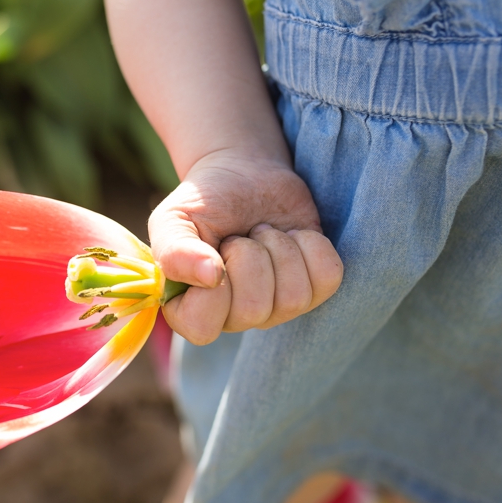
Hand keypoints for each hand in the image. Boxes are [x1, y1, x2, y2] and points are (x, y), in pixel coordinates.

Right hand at [150, 149, 343, 344]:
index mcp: (189, 309)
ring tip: (263, 232)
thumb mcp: (173, 219)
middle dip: (249, 255)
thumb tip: (210, 278)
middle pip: (254, 309)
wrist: (244, 174)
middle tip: (240, 236)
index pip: (202, 327)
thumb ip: (175, 252)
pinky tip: (293, 235)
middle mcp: (233, 317)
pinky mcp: (314, 288)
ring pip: (294, 298)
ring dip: (280, 248)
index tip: (213, 250)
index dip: (212, 289)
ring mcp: (276, 308)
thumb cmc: (203, 201)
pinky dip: (313, 245)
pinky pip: (328, 280)